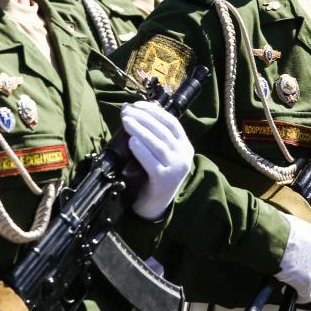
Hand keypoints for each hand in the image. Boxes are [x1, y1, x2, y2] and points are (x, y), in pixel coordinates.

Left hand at [120, 100, 194, 219]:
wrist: (154, 206)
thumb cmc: (154, 175)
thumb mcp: (161, 154)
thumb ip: (154, 137)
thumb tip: (133, 113)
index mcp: (184, 146)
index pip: (172, 123)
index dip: (155, 111)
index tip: (138, 104)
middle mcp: (183, 156)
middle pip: (163, 131)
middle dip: (144, 118)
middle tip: (127, 111)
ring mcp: (175, 169)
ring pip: (157, 144)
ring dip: (140, 130)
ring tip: (126, 121)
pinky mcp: (164, 180)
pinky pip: (151, 162)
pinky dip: (141, 150)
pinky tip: (132, 141)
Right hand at [274, 213, 310, 303]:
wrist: (271, 237)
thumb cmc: (276, 228)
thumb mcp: (292, 225)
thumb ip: (298, 235)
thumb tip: (291, 240)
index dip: (306, 259)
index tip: (298, 262)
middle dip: (306, 272)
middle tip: (293, 274)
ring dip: (303, 284)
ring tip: (290, 284)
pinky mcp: (308, 282)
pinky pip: (307, 295)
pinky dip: (300, 296)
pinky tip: (292, 295)